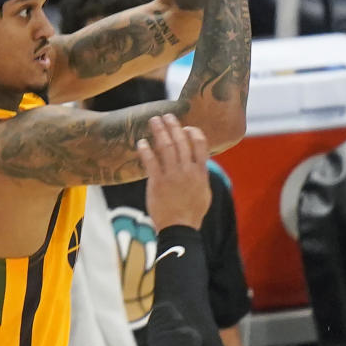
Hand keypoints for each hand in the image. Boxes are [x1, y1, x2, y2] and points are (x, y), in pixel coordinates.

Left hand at [138, 113, 211, 230]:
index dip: (193, 132)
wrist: (179, 229)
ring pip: (166, 147)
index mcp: (200, 172)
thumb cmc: (192, 213)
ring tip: (153, 121)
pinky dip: (146, 150)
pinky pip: (150, 161)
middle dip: (173, 126)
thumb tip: (201, 165)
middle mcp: (187, 171)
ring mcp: (172, 176)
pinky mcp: (157, 182)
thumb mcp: (204, 193)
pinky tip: (141, 143)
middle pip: (181, 141)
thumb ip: (201, 176)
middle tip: (166, 116)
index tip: (186, 127)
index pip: (200, 144)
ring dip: (159, 131)